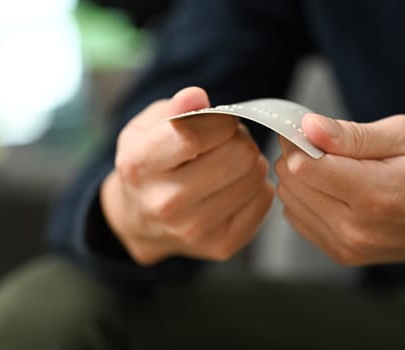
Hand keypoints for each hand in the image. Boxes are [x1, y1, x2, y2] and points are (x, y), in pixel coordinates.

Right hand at [101, 87, 273, 265]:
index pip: (196, 135)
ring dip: (249, 163)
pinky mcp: (221, 245)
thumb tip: (196, 97)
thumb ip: (174, 108)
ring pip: (255, 176)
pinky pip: (264, 200)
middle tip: (225, 144)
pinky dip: (255, 187)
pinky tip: (234, 187)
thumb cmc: (150, 164)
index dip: (221, 121)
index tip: (218, 123)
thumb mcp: (147, 127)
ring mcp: (194, 230)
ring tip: (228, 165)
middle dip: (239, 141)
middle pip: (239, 155)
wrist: (140, 219)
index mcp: (140, 166)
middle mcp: (165, 203)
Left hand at [276, 113, 404, 265]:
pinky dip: (306, 198)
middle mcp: (355, 229)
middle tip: (325, 145)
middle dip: (298, 155)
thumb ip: (352, 135)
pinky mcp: (341, 253)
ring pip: (289, 200)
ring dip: (301, 178)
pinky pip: (298, 218)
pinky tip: (332, 189)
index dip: (298, 140)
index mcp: (375, 196)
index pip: (303, 166)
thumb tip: (308, 127)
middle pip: (291, 182)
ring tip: (334, 168)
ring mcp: (346, 246)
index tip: (308, 129)